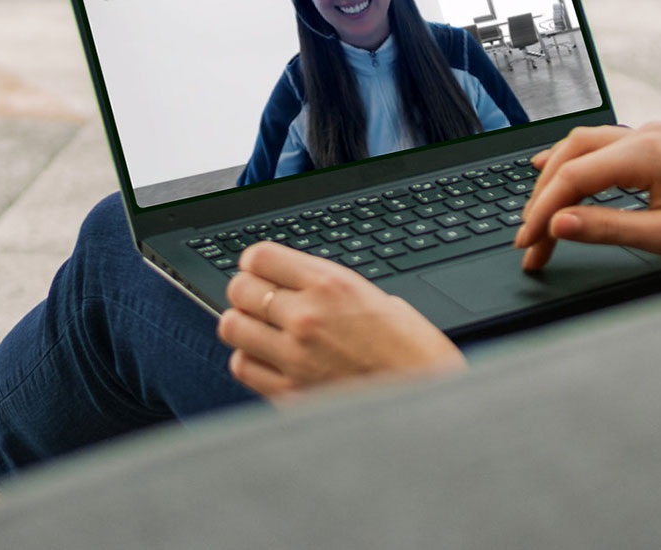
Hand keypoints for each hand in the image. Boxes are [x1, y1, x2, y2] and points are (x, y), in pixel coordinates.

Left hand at [219, 243, 463, 400]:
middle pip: (238, 289)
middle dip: (247, 291)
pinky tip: (270, 359)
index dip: (257, 261)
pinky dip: (251, 360)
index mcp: (332, 286)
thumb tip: (298, 286)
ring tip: (262, 330)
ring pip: (232, 327)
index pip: (259, 257)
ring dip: (244, 325)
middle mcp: (307, 317)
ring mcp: (294, 358)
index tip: (261, 269)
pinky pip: (244, 367)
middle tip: (261, 299)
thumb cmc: (415, 353)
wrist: (428, 404)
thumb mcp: (380, 300)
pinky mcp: (289, 393)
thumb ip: (332, 290)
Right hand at [513, 121, 660, 271]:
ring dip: (557, 178)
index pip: (573, 177)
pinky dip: (576, 163)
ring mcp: (653, 137)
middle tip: (527, 237)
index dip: (542, 211)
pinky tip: (559, 171)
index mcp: (646, 154)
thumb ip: (605, 228)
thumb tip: (558, 225)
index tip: (527, 242)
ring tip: (535, 213)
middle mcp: (645, 136)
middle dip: (542, 196)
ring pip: (584, 146)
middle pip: (571, 155)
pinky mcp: (659, 147)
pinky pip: (604, 146)